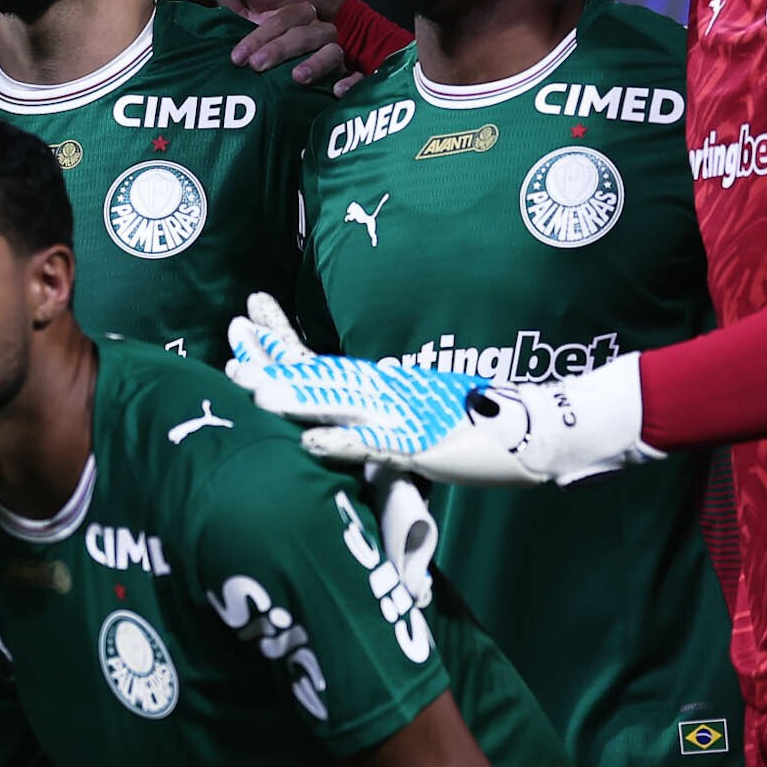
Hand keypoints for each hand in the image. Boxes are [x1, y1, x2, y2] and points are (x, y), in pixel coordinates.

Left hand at [196, 0, 368, 86]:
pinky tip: (339, 90)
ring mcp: (332, 48)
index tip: (237, 57)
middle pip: (305, 34)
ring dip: (317, 63)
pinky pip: (356, 75)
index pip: (281, 19)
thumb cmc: (274, 11)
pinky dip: (351, 81)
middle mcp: (315, 27)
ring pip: (332, 51)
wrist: (320, 27)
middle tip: (254, 66)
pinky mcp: (345, 70)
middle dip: (280, 49)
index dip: (261, 35)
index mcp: (293, 10)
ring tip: (297, 78)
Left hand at [228, 294, 651, 486]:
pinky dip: (342, 443)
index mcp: (383, 386)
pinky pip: (374, 446)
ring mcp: (401, 416)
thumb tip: (346, 423)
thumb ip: (381, 421)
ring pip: (339, 404)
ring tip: (253, 390)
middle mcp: (386, 393)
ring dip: (296, 396)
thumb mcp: (419, 420)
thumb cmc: (480, 429)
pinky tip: (308, 441)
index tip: (243, 321)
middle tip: (230, 340)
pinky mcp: (418, 445)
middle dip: (273, 359)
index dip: (281, 342)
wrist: (536, 434)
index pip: (322, 360)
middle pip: (320, 372)